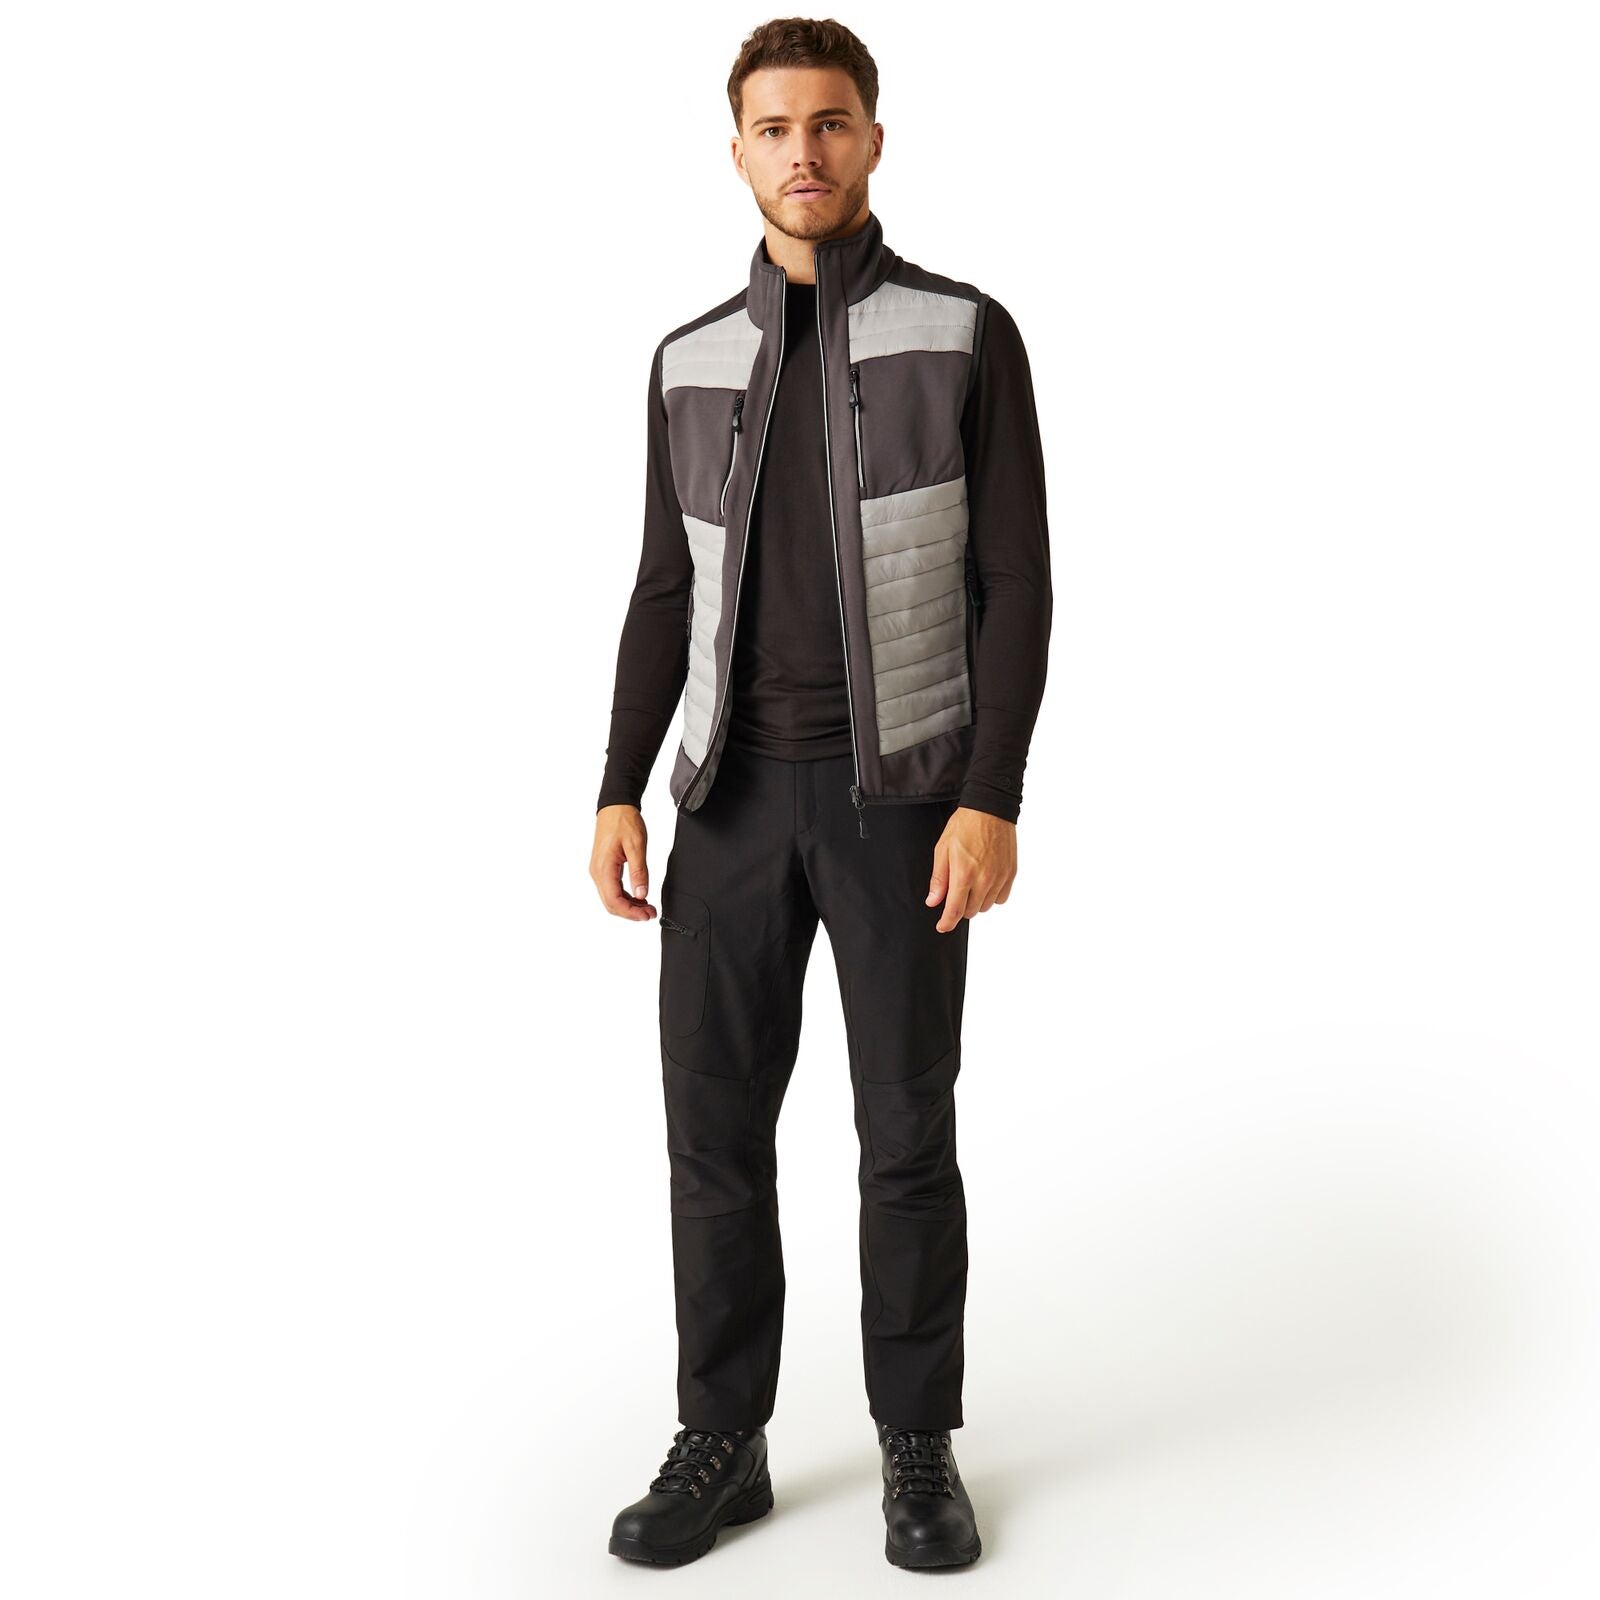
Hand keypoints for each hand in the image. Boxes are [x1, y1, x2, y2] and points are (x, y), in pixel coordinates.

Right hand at [591, 803, 655, 921]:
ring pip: (611, 898)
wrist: (615, 806)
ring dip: (628, 906)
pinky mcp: (603, 868)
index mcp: (604, 868)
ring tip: (647, 907)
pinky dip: (625, 897)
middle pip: (611, 904)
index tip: (647, 915)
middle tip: (650, 914)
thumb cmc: (624, 821)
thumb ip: (639, 871)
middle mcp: (598, 872)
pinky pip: (612, 889)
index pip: (614, 901)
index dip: (631, 913)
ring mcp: (599, 871)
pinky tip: (639, 897)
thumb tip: (642, 894)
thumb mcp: (636, 845)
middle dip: (630, 913)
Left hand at [926, 806, 1016, 932]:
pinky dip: (992, 896)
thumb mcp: (943, 849)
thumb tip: (933, 902)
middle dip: (960, 907)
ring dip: (976, 902)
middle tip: (955, 892)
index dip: (946, 923)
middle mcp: (984, 880)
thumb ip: (939, 879)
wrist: (991, 809)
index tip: (942, 927)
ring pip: (986, 906)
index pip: (955, 910)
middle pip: (971, 912)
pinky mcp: (1011, 874)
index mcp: (964, 874)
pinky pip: (1001, 898)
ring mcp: (999, 878)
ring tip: (971, 883)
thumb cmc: (965, 825)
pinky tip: (986, 882)